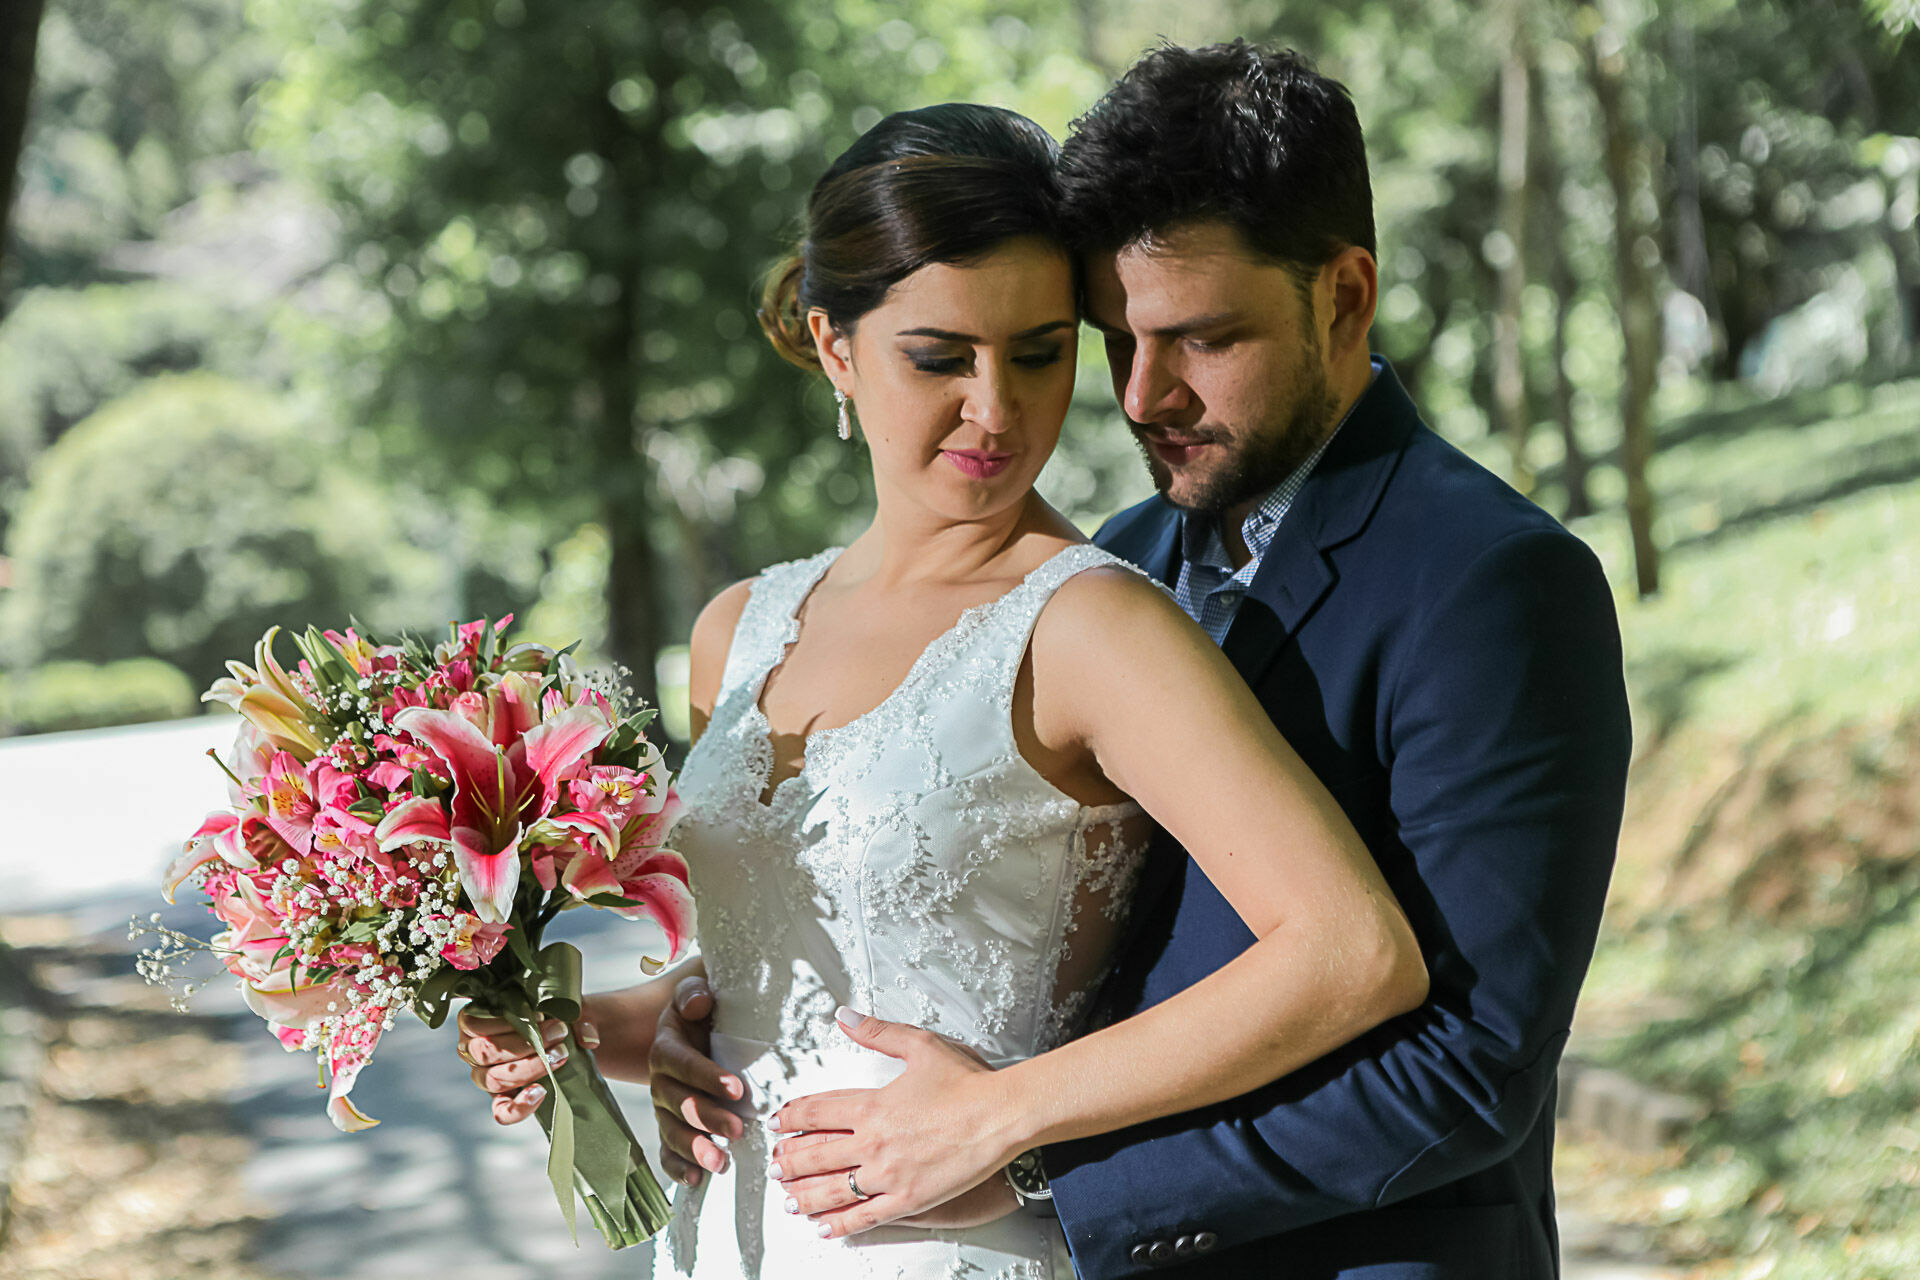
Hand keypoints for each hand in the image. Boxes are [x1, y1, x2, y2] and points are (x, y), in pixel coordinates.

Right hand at [456, 1005, 595, 1124]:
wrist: (561, 1036)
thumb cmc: (550, 1013)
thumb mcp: (560, 1004)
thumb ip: (577, 1015)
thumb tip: (589, 1039)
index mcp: (473, 1022)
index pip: (474, 1024)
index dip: (508, 1022)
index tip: (543, 1016)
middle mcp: (471, 1050)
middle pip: (484, 1053)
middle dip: (525, 1044)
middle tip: (559, 1035)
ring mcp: (484, 1076)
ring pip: (493, 1079)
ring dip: (529, 1068)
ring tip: (559, 1057)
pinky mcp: (500, 1098)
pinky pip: (502, 1112)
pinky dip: (520, 1106)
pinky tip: (541, 1092)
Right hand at [648, 973, 745, 1186]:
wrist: (694, 1028)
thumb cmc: (702, 1009)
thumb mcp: (696, 991)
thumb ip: (694, 992)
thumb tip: (699, 1001)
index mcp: (666, 1047)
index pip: (682, 1063)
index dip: (707, 1076)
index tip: (737, 1089)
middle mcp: (661, 1080)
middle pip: (678, 1103)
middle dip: (708, 1118)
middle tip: (739, 1130)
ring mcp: (664, 1107)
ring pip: (673, 1131)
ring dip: (695, 1149)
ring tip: (720, 1163)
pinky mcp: (672, 1125)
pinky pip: (667, 1150)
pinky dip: (678, 1167)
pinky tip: (696, 1180)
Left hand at [768, 1009, 1021, 1237]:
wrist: (1002, 1115)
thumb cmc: (968, 1081)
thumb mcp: (920, 1045)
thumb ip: (877, 1032)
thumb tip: (845, 1016)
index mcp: (872, 1106)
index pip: (816, 1113)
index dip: (790, 1117)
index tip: (778, 1122)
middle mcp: (873, 1144)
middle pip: (815, 1155)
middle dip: (789, 1161)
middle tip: (775, 1165)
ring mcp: (889, 1175)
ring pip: (833, 1191)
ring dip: (805, 1195)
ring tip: (789, 1199)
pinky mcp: (909, 1199)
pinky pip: (865, 1217)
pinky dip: (841, 1224)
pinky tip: (826, 1228)